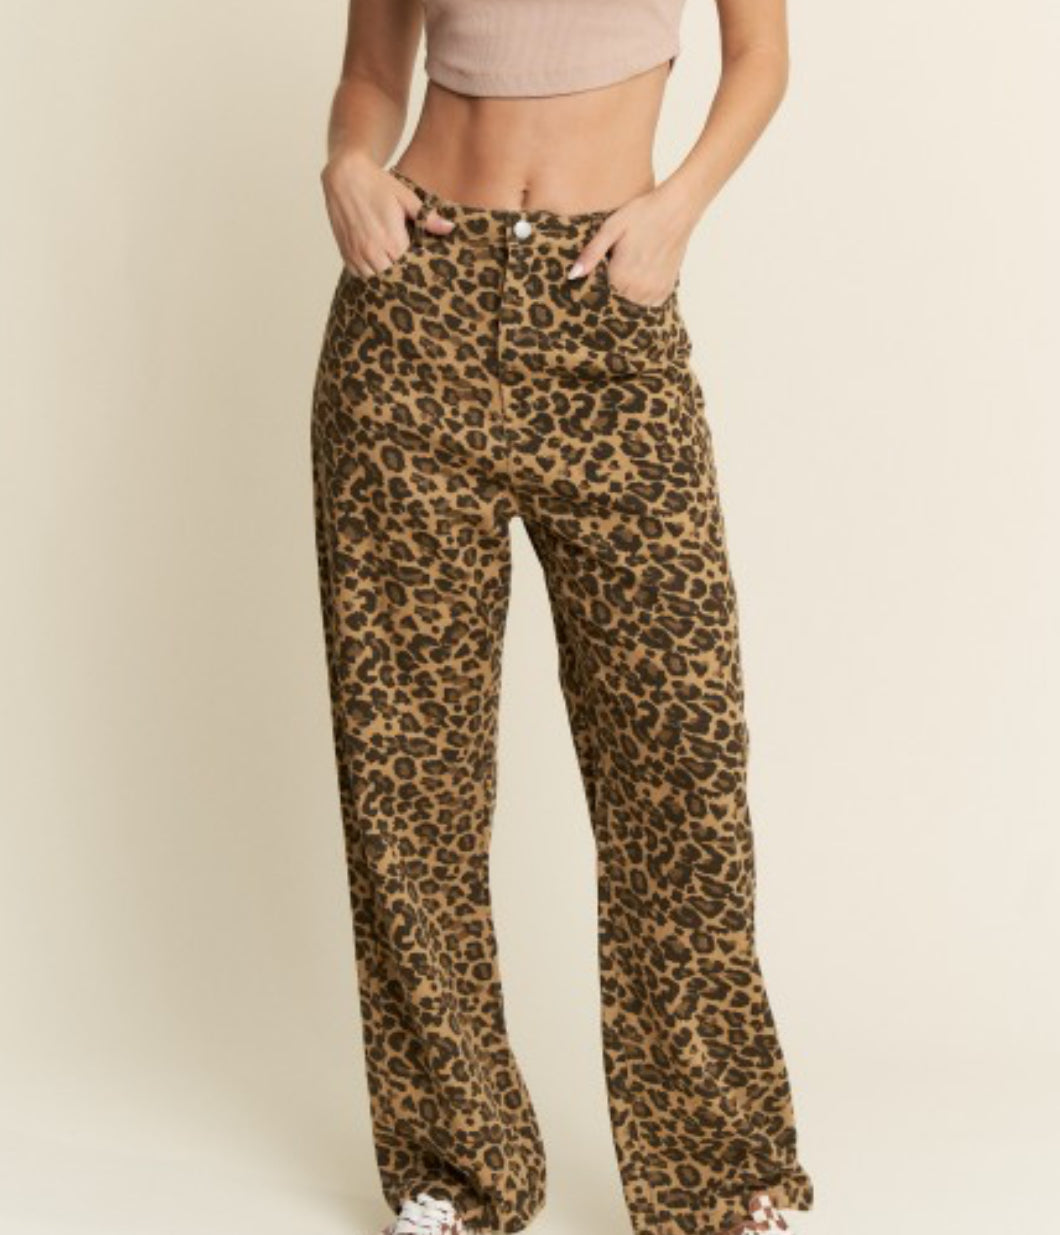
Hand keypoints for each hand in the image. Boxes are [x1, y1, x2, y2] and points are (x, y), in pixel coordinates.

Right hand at [320, 150, 453, 276]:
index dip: (418, 272)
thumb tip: (450, 228)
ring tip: (396, 275)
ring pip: (375, 281)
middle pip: (393, 280)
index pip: (410, 269)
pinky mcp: (346, 252)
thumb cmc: (377, 184)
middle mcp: (373, 251)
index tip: (425, 271)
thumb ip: (427, 218)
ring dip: (386, 279)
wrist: (344, 175)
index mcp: (391, 240)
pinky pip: (359, 275)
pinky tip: (378, 268)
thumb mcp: (406, 197)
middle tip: (412, 276)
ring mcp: (357, 253)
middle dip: (403, 279)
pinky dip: (369, 275)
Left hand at [567, 184, 694, 306]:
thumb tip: (572, 276)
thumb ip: (591, 253)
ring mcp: (654, 291)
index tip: (599, 269)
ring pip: (631, 303)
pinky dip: (642, 294)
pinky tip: (641, 276)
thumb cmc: (642, 213)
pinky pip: (647, 303)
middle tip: (617, 263)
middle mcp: (638, 289)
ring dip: (627, 293)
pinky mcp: (666, 290)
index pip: (598, 294)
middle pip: (615, 300)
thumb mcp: (611, 228)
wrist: (677, 208)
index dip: (594, 284)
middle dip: (610, 289)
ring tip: (630, 268)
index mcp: (620, 276)